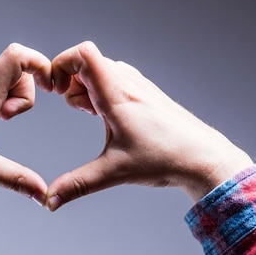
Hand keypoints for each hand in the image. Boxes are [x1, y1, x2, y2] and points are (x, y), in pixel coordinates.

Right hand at [47, 41, 252, 210]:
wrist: (204, 158)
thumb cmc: (166, 159)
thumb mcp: (115, 172)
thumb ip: (78, 184)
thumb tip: (51, 200)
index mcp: (117, 95)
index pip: (83, 53)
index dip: (61, 64)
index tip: (56, 91)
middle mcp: (127, 82)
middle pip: (86, 62)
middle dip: (70, 83)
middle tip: (75, 110)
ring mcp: (138, 85)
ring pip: (100, 70)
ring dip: (86, 87)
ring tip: (90, 114)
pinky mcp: (145, 92)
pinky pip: (114, 78)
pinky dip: (101, 91)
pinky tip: (105, 116)